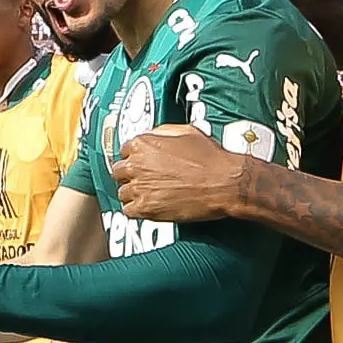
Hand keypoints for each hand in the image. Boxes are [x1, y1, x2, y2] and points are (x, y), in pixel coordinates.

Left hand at [112, 125, 239, 223]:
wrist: (224, 183)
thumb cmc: (210, 158)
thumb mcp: (187, 132)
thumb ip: (163, 132)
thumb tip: (154, 135)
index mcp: (144, 144)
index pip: (125, 150)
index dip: (135, 157)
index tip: (142, 162)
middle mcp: (137, 165)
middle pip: (119, 172)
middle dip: (130, 175)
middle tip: (145, 179)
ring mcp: (140, 188)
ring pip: (123, 192)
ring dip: (134, 193)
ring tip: (149, 194)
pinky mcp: (146, 208)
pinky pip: (128, 211)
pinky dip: (137, 209)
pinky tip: (149, 206)